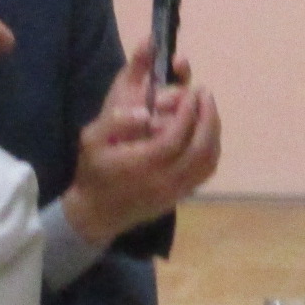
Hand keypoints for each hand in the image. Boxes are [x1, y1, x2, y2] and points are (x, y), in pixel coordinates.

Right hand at [60, 39, 221, 246]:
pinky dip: (212, 149)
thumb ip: (115, 121)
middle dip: (207, 117)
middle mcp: (164, 180)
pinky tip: (206, 133)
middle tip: (204, 94)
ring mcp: (176, 191)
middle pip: (200, 148)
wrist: (98, 212)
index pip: (175, 136)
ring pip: (207, 160)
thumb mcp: (91, 141)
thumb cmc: (94, 172)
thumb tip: (145, 112)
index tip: (191, 91)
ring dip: (213, 131)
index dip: (187, 112)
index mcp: (142, 165)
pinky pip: (205, 172)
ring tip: (208, 109)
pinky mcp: (181, 196)